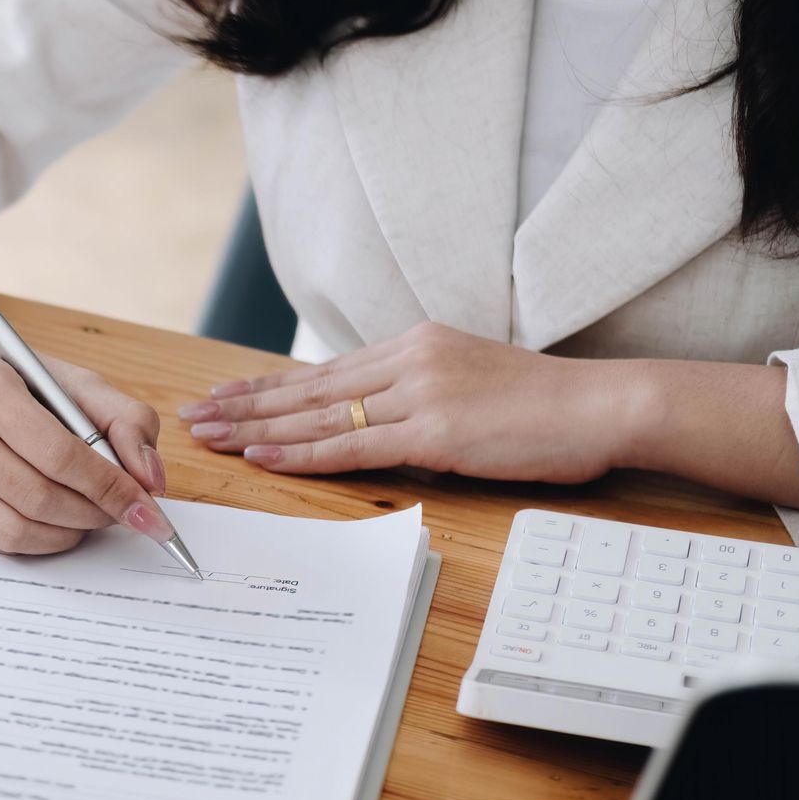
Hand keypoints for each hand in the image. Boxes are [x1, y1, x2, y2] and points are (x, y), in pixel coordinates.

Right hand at [0, 266, 175, 555]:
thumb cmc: (16, 379)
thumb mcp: (76, 382)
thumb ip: (126, 421)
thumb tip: (151, 482)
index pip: (57, 454)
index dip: (110, 488)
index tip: (148, 509)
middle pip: (37, 497)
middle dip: (95, 513)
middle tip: (124, 511)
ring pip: (15, 529)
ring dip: (70, 533)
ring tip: (93, 515)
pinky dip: (41, 540)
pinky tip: (60, 522)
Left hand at [174, 321, 626, 481]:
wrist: (604, 404)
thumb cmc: (545, 404)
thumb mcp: (471, 383)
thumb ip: (420, 394)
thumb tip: (378, 418)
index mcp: (415, 344)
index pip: (325, 371)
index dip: (270, 385)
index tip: (225, 392)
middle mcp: (408, 360)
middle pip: (308, 388)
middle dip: (245, 404)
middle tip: (194, 415)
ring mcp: (419, 393)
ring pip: (319, 415)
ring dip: (257, 429)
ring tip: (211, 436)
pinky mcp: (434, 431)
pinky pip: (351, 446)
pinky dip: (301, 453)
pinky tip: (262, 455)